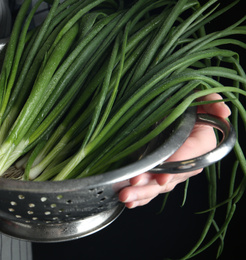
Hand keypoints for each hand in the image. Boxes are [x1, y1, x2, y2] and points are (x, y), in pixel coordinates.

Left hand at [118, 93, 230, 208]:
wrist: (174, 114)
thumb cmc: (186, 106)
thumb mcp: (198, 99)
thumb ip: (210, 102)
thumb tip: (223, 111)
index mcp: (201, 144)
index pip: (189, 157)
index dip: (175, 166)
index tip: (161, 175)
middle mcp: (187, 163)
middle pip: (170, 178)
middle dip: (151, 183)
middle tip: (134, 183)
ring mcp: (172, 172)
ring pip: (158, 187)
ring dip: (141, 193)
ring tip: (125, 195)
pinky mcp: (158, 175)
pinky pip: (151, 191)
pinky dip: (140, 198)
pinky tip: (128, 202)